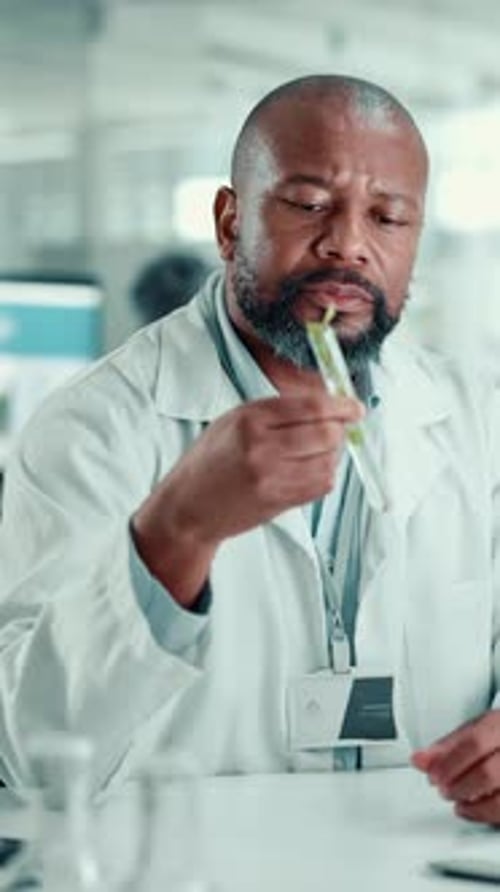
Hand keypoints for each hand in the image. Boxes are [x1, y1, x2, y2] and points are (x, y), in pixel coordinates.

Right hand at [132, 392, 362, 605]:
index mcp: (250, 419)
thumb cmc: (211, 460)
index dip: (341, 405)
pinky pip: (321, 485)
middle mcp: (261, 447)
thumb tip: (326, 403)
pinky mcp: (278, 502)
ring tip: (317, 451)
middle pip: (326, 433)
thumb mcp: (234, 420)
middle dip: (341, 429)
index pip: (312, 406)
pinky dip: (325, 474)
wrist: (188, 506)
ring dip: (333, 454)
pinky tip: (310, 470)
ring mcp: (271, 478)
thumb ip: (277, 411)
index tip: (354, 407)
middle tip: (340, 428)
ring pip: (328, 461)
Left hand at [412, 711, 499, 823]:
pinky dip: (482, 814)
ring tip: (455, 798)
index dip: (450, 762)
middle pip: (488, 773)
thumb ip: (447, 746)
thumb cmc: (496, 736)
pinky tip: (468, 809)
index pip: (475, 742)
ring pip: (499, 799)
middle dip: (458, 785)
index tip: (433, 773)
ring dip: (470, 803)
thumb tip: (419, 760)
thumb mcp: (473, 730)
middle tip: (442, 787)